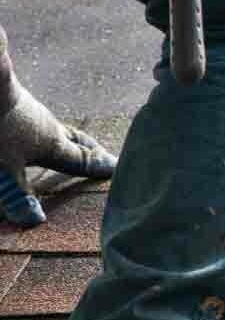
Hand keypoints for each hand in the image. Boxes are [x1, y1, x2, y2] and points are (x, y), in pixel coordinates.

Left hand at [0, 82, 116, 226]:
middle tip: (103, 154)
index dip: (99, 166)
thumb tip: (35, 220)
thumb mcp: (4, 168)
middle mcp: (49, 126)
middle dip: (90, 148)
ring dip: (66, 136)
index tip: (117, 169)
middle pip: (76, 138)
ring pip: (56, 127)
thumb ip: (17, 194)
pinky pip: (35, 117)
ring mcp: (32, 111)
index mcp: (53, 145)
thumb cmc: (0, 127)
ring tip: (68, 143)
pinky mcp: (13, 100)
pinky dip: (42, 126)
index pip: (82, 159)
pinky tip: (31, 126)